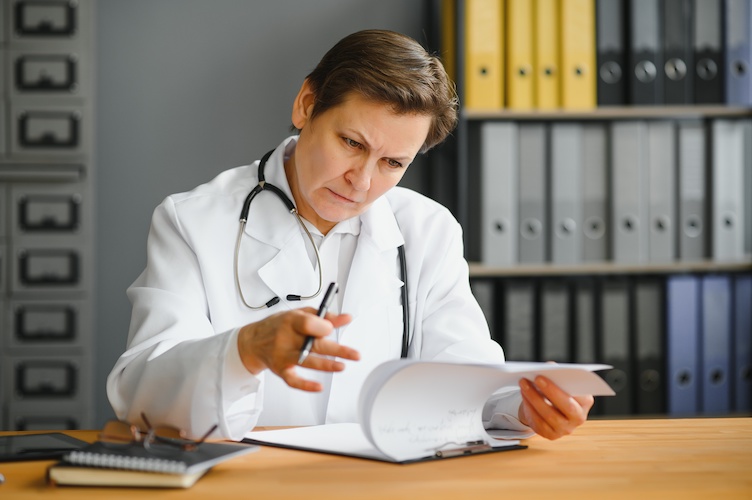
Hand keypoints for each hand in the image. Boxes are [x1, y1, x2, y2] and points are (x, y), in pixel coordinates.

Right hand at [237, 308, 359, 391]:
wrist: (253, 341)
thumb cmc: (278, 326)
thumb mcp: (299, 314)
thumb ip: (323, 316)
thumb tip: (346, 318)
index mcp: (290, 321)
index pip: (307, 323)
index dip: (321, 326)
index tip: (331, 328)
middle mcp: (286, 339)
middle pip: (313, 344)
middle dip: (336, 350)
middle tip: (354, 355)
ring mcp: (282, 356)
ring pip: (306, 362)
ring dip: (325, 365)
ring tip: (342, 366)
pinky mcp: (281, 370)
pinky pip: (293, 380)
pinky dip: (305, 385)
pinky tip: (319, 386)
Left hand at [517, 376, 593, 439]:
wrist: (548, 410)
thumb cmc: (556, 392)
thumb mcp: (560, 382)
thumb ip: (558, 374)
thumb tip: (548, 366)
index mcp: (585, 402)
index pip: (581, 396)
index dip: (567, 386)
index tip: (552, 374)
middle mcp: (579, 418)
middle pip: (567, 406)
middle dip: (551, 391)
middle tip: (536, 378)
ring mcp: (566, 429)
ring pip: (550, 415)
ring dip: (535, 398)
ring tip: (524, 384)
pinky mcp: (552, 435)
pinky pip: (540, 423)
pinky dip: (530, 407)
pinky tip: (524, 396)